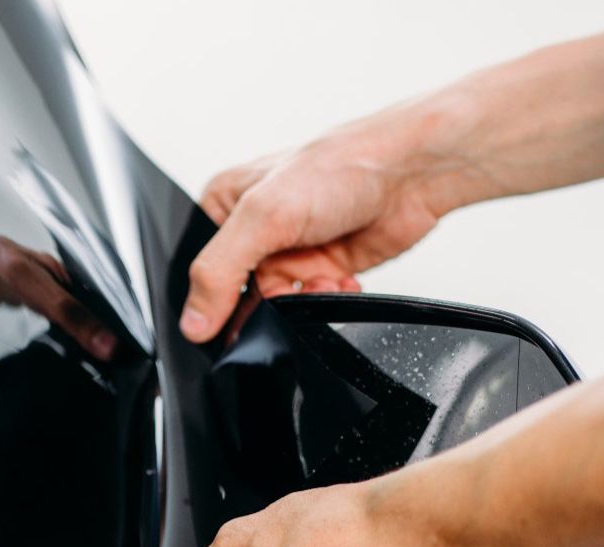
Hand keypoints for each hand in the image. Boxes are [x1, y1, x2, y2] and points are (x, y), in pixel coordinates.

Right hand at [181, 111, 468, 342]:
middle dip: (270, 303)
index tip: (234, 312)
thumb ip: (220, 271)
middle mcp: (256, 229)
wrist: (410, 172)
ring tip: (322, 283)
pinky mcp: (324, 268)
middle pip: (241, 296)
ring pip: (280, 307)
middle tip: (288, 294)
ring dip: (303, 304)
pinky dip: (327, 304)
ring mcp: (291, 251)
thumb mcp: (264, 216)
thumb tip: (192, 322)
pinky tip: (341, 284)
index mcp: (225, 206)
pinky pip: (312, 306)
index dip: (214, 298)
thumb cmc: (341, 168)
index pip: (200, 270)